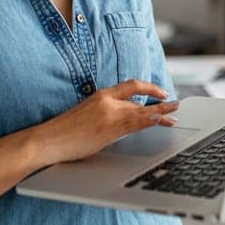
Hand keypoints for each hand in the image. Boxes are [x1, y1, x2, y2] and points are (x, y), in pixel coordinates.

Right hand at [29, 80, 178, 165]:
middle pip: (139, 100)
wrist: (49, 139)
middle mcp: (106, 101)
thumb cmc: (64, 132)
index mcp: (100, 95)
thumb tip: (122, 120)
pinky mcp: (108, 129)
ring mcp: (108, 114)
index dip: (148, 87)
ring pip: (141, 112)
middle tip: (176, 104)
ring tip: (174, 115)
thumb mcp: (86, 114)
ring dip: (160, 114)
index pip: (130, 85)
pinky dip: (150, 122)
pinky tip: (160, 121)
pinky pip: (134, 124)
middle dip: (160, 103)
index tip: (161, 92)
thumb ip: (106, 113)